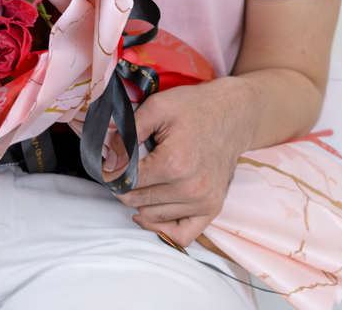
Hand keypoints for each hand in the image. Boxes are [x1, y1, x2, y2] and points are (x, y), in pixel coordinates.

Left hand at [114, 77, 253, 247]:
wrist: (232, 114)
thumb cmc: (193, 107)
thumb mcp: (156, 107)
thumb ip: (128, 131)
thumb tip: (109, 158)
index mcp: (173, 163)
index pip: (127, 180)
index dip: (112, 170)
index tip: (108, 162)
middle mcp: (189, 189)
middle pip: (137, 200)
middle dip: (124, 184)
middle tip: (123, 167)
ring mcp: (203, 203)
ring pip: (153, 216)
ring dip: (140, 201)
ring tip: (142, 179)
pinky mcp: (212, 209)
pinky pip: (182, 235)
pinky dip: (162, 227)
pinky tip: (149, 211)